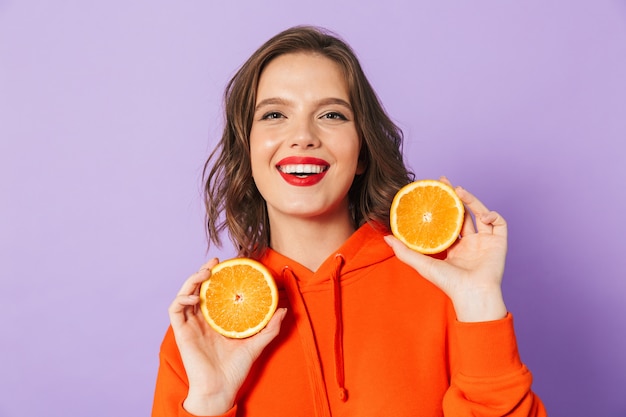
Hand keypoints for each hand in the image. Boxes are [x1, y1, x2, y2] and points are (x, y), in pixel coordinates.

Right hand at [168, 258, 286, 414]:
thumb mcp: (257, 344)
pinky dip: (181, 299)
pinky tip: (194, 297)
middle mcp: (202, 320)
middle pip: (198, 289)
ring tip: (204, 273)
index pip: (214, 292)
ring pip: (184, 295)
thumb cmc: (236, 369)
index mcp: (217, 320)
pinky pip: (175, 311)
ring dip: (191, 281)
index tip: (227, 265)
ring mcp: (190, 325)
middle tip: (215, 262)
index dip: (217, 277)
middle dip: (203, 272)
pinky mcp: (181, 333)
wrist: (221, 388)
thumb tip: (284, 309)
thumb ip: (270, 327)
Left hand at [385, 178, 507, 321]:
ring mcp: (485, 242)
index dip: (441, 207)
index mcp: (453, 248)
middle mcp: (470, 243)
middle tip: (444, 182)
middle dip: (455, 196)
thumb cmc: (448, 284)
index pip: (447, 222)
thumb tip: (386, 237)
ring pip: (480, 214)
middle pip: (463, 214)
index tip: (432, 192)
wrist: (473, 294)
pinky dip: (493, 215)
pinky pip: (500, 223)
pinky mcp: (499, 243)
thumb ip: (404, 251)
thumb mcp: (422, 264)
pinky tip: (483, 214)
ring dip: (472, 200)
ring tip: (459, 191)